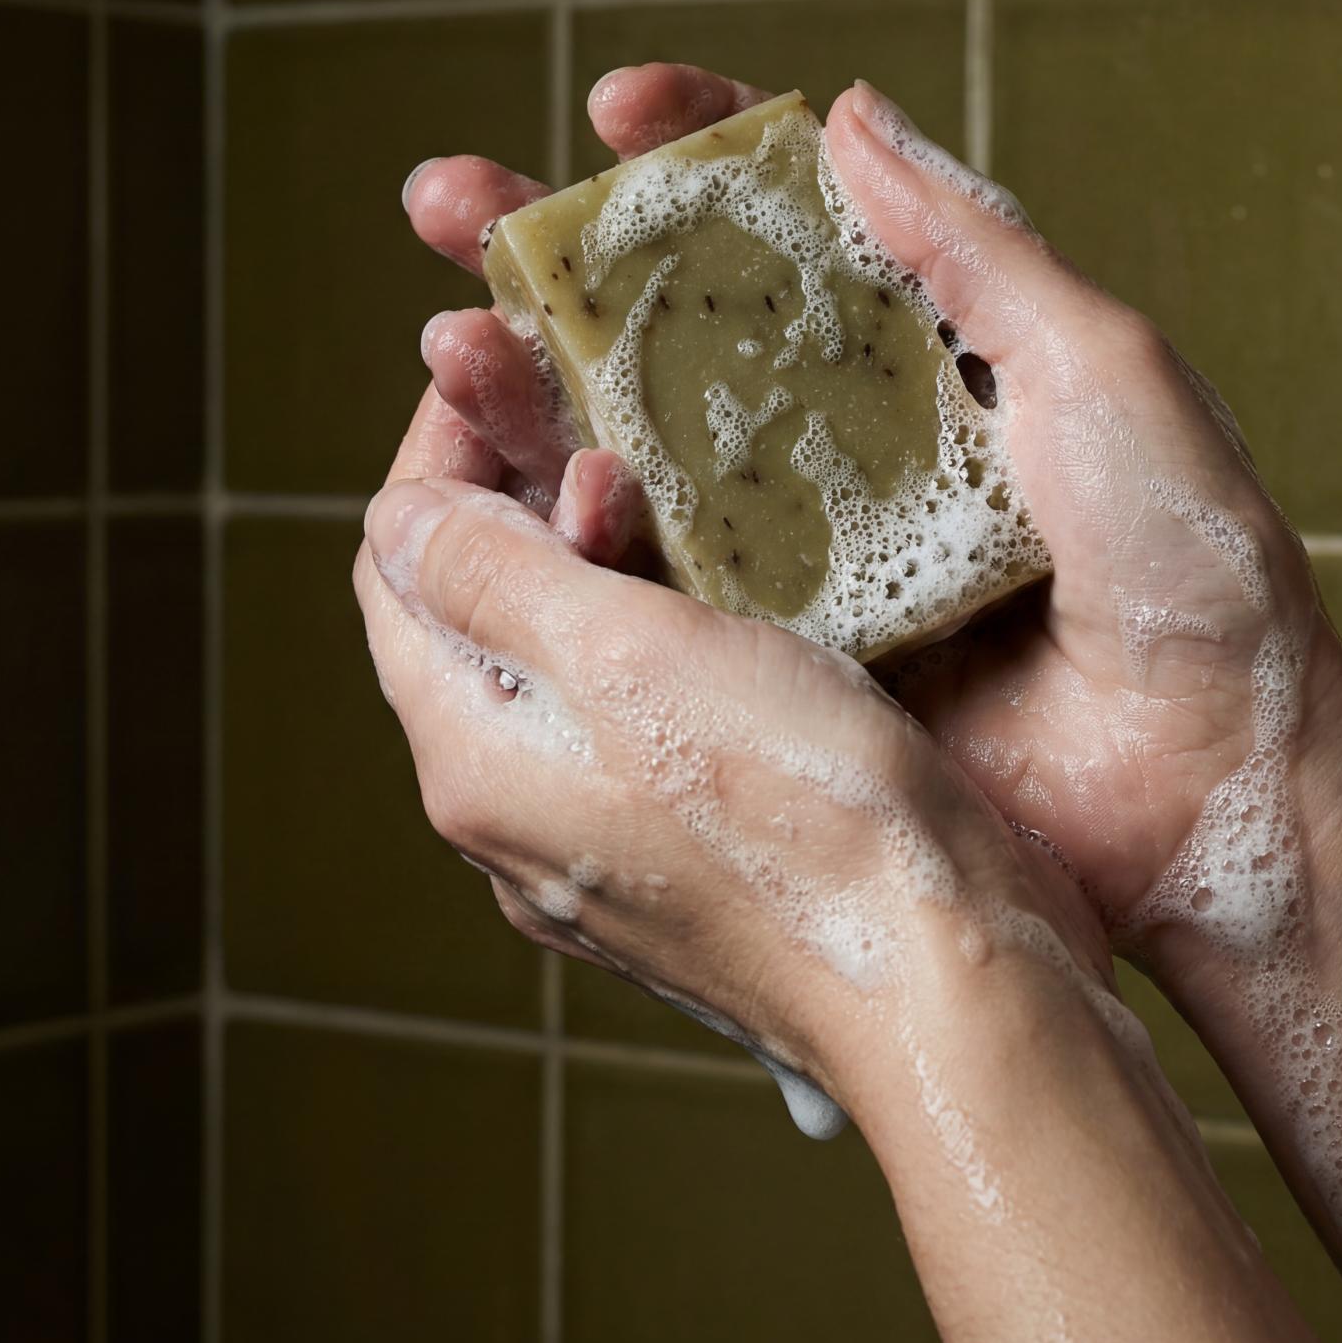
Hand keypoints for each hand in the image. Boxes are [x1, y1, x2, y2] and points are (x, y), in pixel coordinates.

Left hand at [354, 99, 1114, 1130]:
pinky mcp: (687, 849)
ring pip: (562, 655)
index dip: (441, 450)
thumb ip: (491, 577)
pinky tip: (733, 588)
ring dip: (598, 555)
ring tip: (668, 489)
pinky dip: (662, 628)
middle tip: (605, 415)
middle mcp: (519, 806)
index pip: (399, 566)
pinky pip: (637, 710)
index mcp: (475, 755)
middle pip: (477, 610)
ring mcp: (601, 837)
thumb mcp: (626, 657)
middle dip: (525, 493)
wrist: (943, 977)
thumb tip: (398, 517)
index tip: (508, 365)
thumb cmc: (800, 815)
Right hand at [405, 65, 1341, 963]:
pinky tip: (522, 490)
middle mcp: (854, 439)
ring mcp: (811, 548)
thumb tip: (844, 112)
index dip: (696, 151)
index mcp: (931, 349)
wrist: (1208, 772)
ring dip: (537, 393)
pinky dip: (587, 535)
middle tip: (447, 205)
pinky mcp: (789, 650)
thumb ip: (972, 248)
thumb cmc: (1190, 557)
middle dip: (558, 259)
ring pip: (644, 449)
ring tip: (452, 345)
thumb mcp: (1099, 369)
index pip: (793, 219)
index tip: (611, 107)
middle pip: (678, 325)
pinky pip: (668, 583)